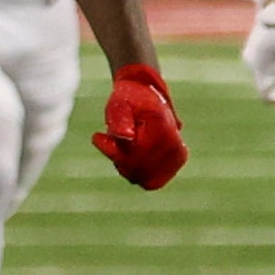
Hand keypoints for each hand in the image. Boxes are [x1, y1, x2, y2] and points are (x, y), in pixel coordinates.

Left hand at [91, 62, 185, 188]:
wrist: (145, 93)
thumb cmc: (128, 99)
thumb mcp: (118, 104)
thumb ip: (119, 120)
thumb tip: (126, 138)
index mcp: (162, 126)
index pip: (137, 157)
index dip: (114, 154)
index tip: (96, 137)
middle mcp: (175, 142)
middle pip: (140, 171)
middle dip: (121, 161)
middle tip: (110, 142)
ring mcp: (177, 154)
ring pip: (146, 180)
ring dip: (129, 168)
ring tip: (122, 147)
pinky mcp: (177, 161)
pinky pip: (153, 181)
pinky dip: (138, 173)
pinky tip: (130, 156)